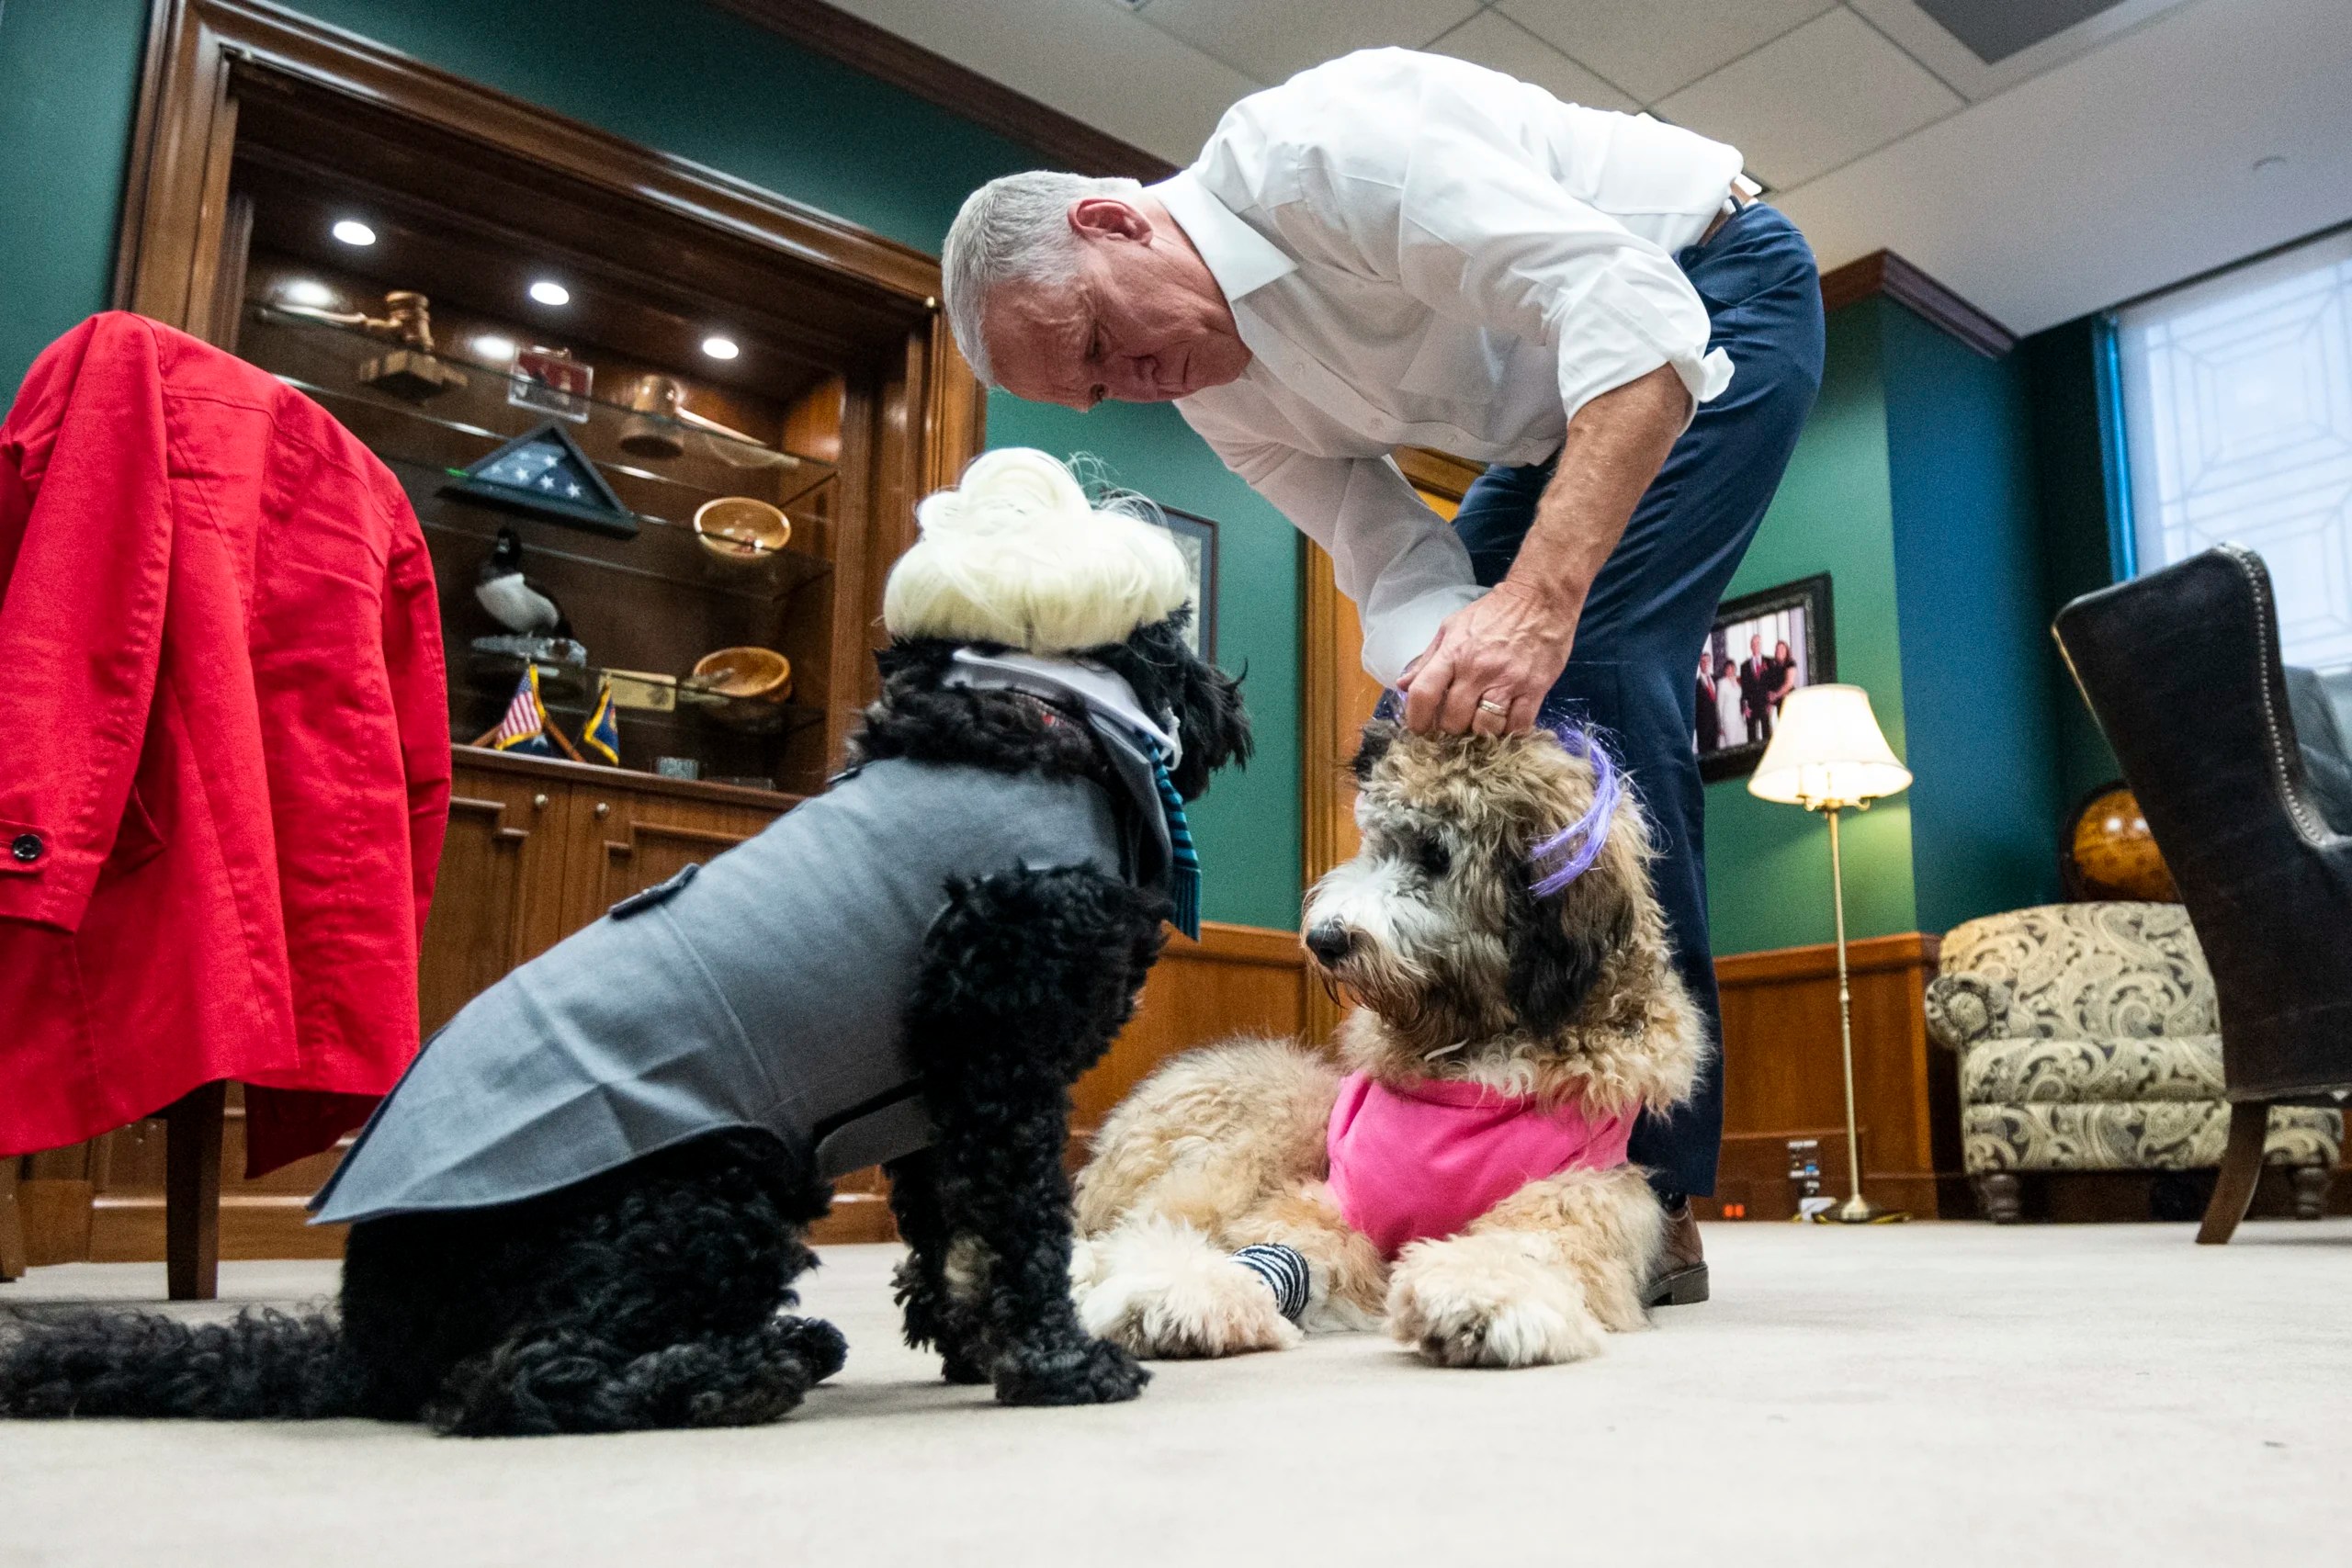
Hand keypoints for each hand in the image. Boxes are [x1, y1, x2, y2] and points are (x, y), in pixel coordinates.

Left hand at [1399, 580, 1575, 735]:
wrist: (1540, 599)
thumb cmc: (1492, 613)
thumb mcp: (1451, 627)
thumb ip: (1427, 659)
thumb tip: (1403, 685)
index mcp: (1453, 653)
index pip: (1423, 693)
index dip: (1416, 719)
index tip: (1419, 728)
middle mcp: (1477, 670)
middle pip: (1453, 719)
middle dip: (1450, 729)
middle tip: (1456, 725)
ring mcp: (1507, 681)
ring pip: (1485, 728)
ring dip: (1480, 734)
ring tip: (1481, 726)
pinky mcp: (1534, 689)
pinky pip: (1518, 726)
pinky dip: (1509, 733)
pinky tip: (1506, 724)